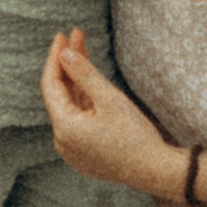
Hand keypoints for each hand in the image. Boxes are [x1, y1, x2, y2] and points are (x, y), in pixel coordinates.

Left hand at [41, 28, 181, 195]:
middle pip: (60, 94)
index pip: (51, 85)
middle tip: (76, 37)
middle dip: (68, 64)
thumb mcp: (109, 99)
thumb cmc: (135, 136)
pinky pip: (78, 120)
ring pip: (70, 106)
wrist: (155, 171)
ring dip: (76, 80)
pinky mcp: (84, 152)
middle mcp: (62, 140)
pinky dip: (82, 99)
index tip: (61, 35)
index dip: (55, 57)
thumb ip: (84, 74)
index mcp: (64, 128)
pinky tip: (89, 82)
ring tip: (83, 52)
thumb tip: (65, 54)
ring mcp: (73, 148)